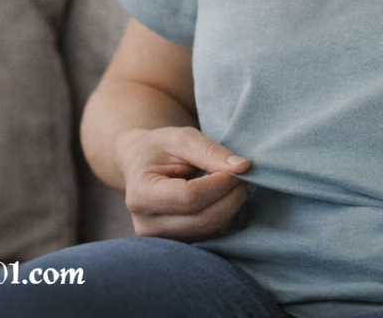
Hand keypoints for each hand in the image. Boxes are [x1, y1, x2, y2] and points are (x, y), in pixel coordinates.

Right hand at [116, 126, 250, 240]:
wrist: (139, 164)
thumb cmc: (159, 148)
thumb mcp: (182, 138)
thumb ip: (211, 152)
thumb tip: (243, 167)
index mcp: (141, 193)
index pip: (189, 198)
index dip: (219, 185)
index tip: (236, 169)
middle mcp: (146, 224)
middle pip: (201, 220)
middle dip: (230, 198)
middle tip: (242, 177)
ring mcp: (158, 240)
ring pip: (208, 232)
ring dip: (230, 209)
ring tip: (233, 186)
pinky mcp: (173, 245)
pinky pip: (208, 238)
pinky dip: (223, 219)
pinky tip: (223, 200)